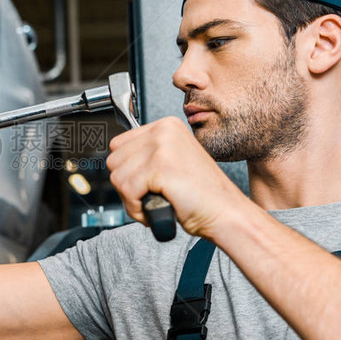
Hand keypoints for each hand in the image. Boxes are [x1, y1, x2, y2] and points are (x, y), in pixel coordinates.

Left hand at [106, 117, 249, 239]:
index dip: (127, 170)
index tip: (144, 182)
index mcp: (166, 126)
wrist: (226, 213)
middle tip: (150, 195)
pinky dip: (137, 208)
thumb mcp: (172, 162)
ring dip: (131, 199)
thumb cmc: (201, 195)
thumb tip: (117, 163)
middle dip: (127, 185)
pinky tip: (156, 208)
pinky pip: (127, 191)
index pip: (118, 144)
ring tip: (156, 201)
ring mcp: (161, 147)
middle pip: (114, 161)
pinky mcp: (160, 167)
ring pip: (117, 177)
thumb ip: (146, 156)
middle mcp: (163, 131)